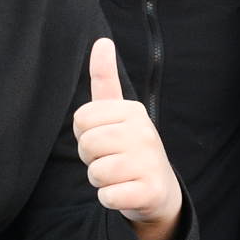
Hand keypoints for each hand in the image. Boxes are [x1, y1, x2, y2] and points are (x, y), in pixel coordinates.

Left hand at [74, 40, 184, 239]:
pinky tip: (125, 193)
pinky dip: (110, 199)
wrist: (158, 190)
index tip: (104, 139)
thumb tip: (101, 40)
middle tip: (112, 160)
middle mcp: (145, 133)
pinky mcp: (149, 191)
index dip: (85, 134)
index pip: (81, 119)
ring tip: (119, 177)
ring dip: (100, 180)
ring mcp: (150, 162)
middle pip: (87, 145)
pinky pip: (107, 196)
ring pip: (96, 172)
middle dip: (91, 159)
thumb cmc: (129, 148)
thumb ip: (105, 79)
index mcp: (133, 111)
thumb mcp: (118, 113)